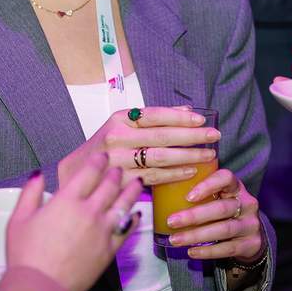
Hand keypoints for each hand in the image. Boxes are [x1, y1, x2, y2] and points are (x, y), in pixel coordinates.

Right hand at [6, 153, 142, 290]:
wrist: (42, 286)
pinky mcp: (109, 250)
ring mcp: (102, 231)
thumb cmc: (27, 254)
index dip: (98, 161)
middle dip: (115, 174)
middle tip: (119, 168)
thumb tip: (37, 175)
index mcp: (66, 200)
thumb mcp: (19, 218)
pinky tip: (136, 214)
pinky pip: (127, 230)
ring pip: (123, 205)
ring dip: (131, 191)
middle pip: (109, 186)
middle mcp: (88, 212)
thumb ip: (30, 192)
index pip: (88, 173)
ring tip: (137, 182)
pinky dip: (133, 219)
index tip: (103, 155)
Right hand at [58, 106, 219, 186]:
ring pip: (160, 157)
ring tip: (208, 155)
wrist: (76, 172)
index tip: (201, 118)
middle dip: (191, 136)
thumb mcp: (121, 125)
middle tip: (214, 136)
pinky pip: (154, 177)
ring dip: (188, 156)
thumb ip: (152, 119)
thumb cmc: (104, 147)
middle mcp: (118, 137)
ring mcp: (119, 160)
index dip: (179, 116)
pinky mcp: (122, 180)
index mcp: (118, 119)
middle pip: (161, 136)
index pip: (154, 115)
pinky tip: (191, 171)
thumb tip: (186, 110)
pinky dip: (175, 174)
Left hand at [162, 167, 263, 261]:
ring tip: (175, 239)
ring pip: (223, 229)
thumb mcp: (216, 194)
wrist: (250, 234)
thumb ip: (197, 189)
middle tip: (171, 221)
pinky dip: (208, 251)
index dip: (207, 185)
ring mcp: (251, 225)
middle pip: (221, 208)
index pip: (225, 178)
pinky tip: (191, 251)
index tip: (188, 196)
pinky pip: (228, 248)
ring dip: (196, 235)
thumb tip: (157, 188)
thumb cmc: (222, 207)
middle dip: (194, 216)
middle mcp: (247, 203)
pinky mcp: (252, 244)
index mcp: (235, 186)